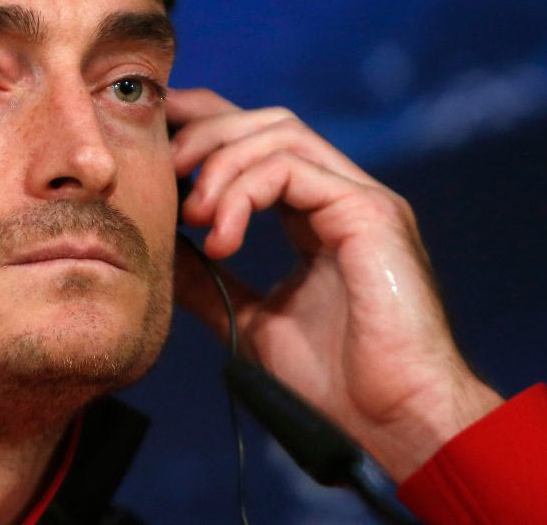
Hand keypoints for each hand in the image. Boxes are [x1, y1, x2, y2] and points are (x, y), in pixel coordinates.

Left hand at [168, 88, 501, 480]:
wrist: (395, 424)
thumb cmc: (336, 384)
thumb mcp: (250, 320)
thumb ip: (209, 280)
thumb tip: (158, 248)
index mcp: (316, 215)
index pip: (258, 142)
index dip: (203, 127)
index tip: (151, 143)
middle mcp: (342, 195)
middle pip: (266, 123)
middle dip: (205, 132)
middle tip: (161, 170)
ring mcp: (361, 198)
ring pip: (280, 134)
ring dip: (220, 163)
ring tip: (191, 215)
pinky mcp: (371, 211)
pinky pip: (293, 168)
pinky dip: (244, 193)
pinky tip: (221, 239)